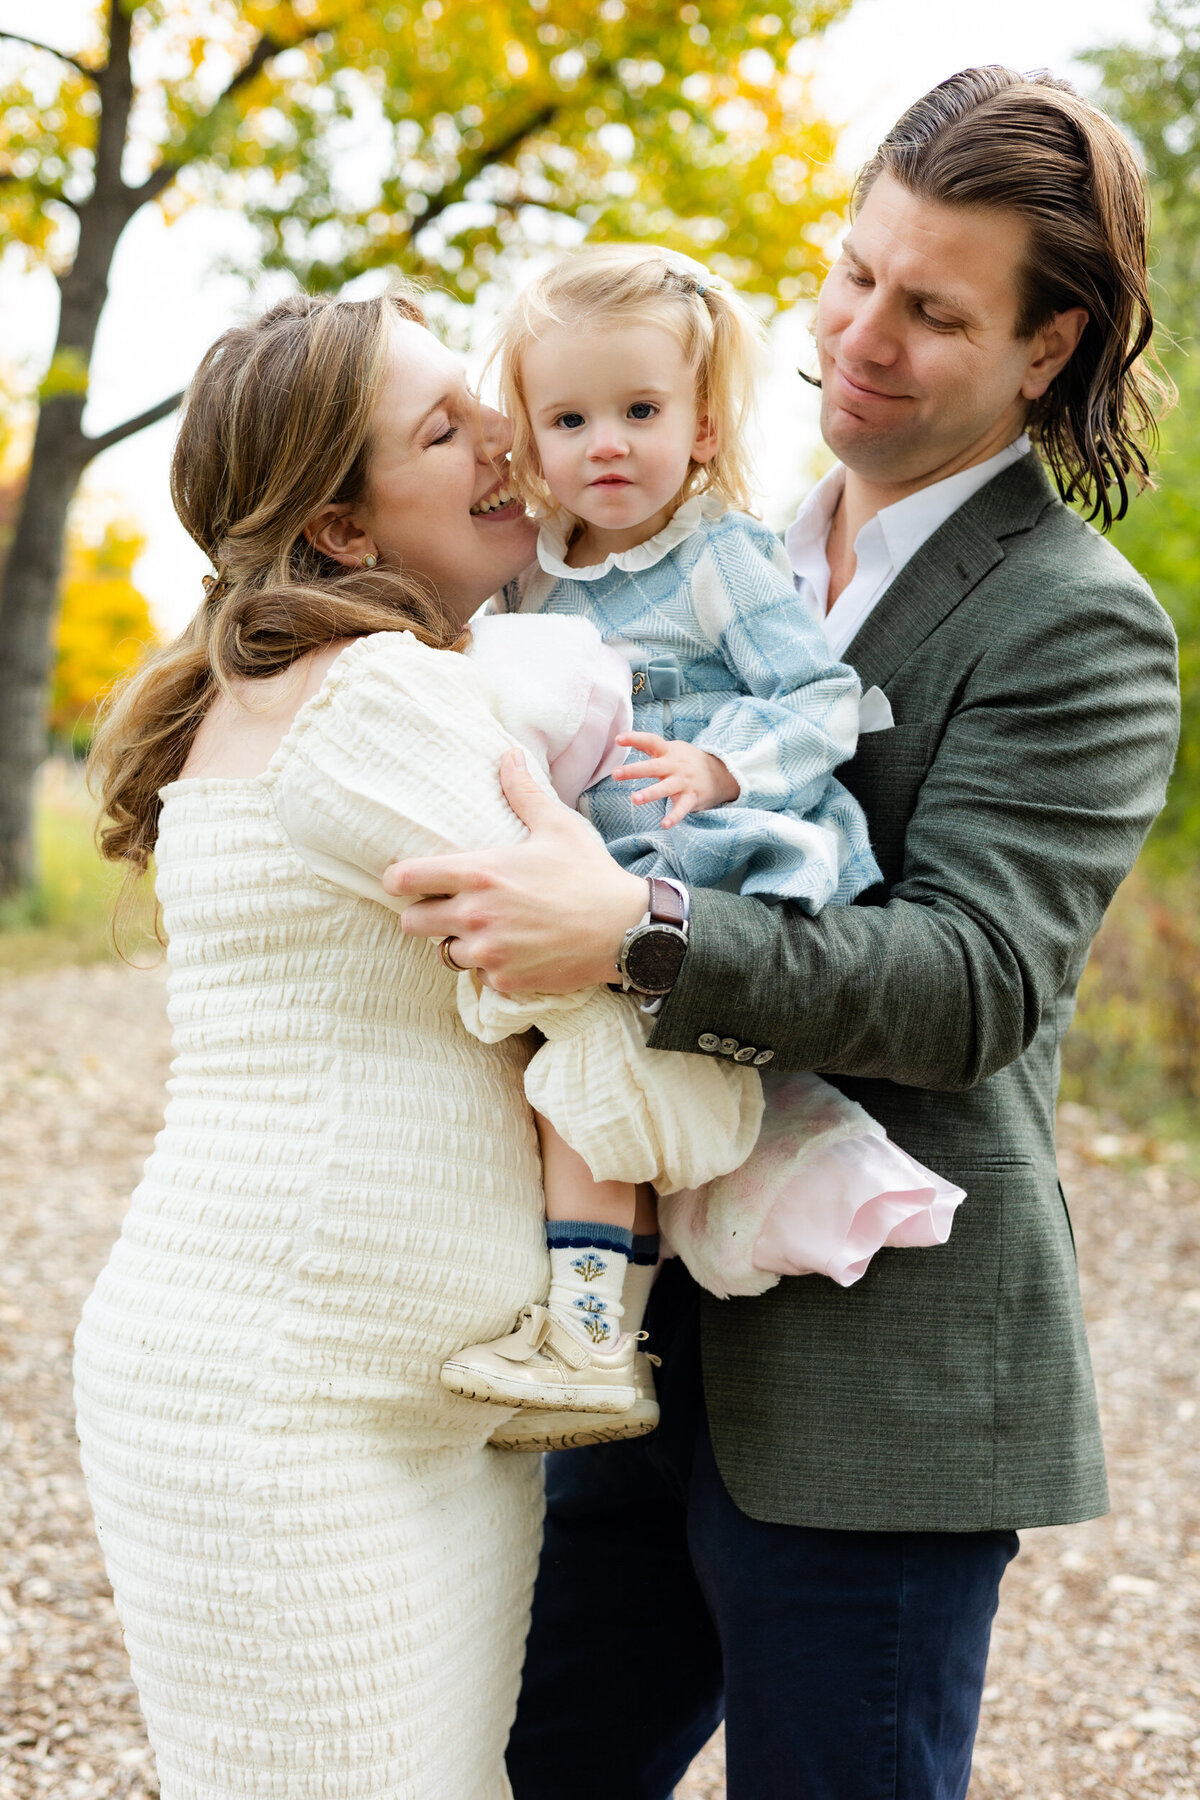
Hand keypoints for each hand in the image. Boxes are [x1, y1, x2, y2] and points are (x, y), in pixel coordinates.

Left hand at [382, 750, 649, 993]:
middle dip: (424, 915)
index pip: (407, 879)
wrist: (625, 929)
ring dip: (457, 942)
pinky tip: (512, 950)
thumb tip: (509, 755)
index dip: (398, 880)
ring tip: (483, 930)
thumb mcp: (558, 826)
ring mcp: (489, 951)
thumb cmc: (590, 874)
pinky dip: (489, 965)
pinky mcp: (505, 979)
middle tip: (447, 908)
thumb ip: (524, 793)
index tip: (404, 880)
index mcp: (481, 873)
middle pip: (411, 923)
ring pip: (444, 952)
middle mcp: (476, 915)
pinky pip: (478, 975)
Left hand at [613, 732, 739, 827]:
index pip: (651, 741)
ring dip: (650, 793)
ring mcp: (683, 782)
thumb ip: (650, 746)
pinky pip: (682, 809)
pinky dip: (674, 817)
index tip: (618, 739)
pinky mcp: (691, 798)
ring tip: (635, 799)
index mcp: (668, 752)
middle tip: (615, 774)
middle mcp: (675, 766)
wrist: (722, 774)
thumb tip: (621, 738)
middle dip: (634, 770)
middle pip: (653, 767)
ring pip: (665, 788)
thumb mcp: (672, 749)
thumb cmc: (688, 761)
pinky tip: (664, 824)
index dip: (635, 739)